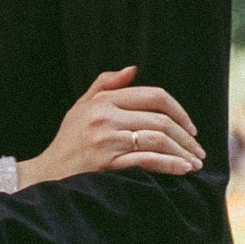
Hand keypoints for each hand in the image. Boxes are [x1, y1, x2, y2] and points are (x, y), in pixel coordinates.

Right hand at [16, 66, 206, 187]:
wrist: (45, 174)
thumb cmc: (67, 142)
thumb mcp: (80, 108)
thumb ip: (105, 86)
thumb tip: (134, 69)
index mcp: (103, 101)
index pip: (154, 96)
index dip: (179, 111)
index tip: (190, 128)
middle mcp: (105, 117)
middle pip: (160, 119)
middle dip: (185, 137)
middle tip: (199, 150)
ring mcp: (105, 140)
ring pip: (157, 139)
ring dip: (182, 152)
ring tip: (195, 163)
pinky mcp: (106, 164)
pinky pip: (146, 161)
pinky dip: (169, 165)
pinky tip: (182, 170)